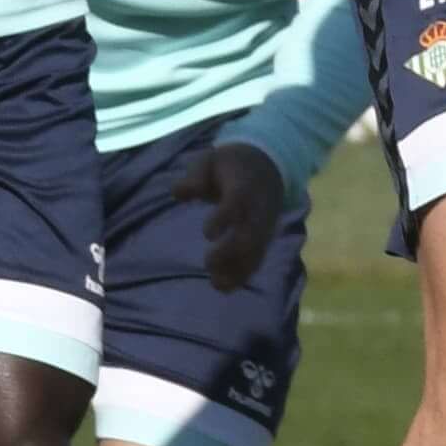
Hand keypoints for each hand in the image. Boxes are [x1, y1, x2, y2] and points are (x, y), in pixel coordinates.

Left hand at [175, 139, 289, 291]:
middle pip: (251, 233)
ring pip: (256, 251)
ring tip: (216, 284)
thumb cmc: (231, 163)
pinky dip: (243, 274)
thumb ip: (195, 176)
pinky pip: (258, 258)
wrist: (267, 164)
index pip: (238, 203)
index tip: (207, 233)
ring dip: (238, 269)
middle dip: (232, 252)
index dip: (225, 218)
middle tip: (208, 262)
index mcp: (244, 186)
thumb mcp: (210, 160)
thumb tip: (177, 193)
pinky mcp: (265, 237)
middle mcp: (258, 209)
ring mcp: (264, 225)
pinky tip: (225, 286)